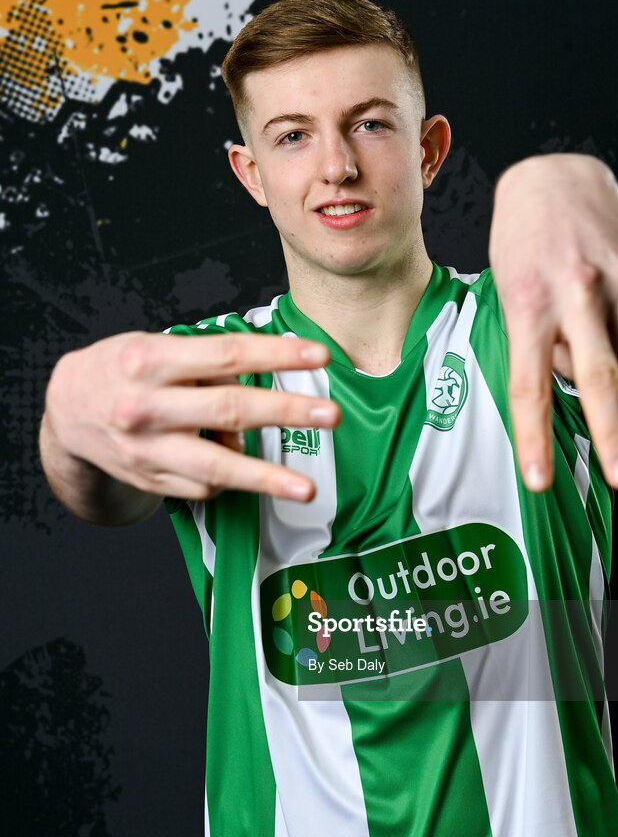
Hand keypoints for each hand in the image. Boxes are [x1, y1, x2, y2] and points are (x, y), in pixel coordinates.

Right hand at [44, 331, 340, 504]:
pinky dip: (230, 477)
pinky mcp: (151, 480)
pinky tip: (244, 469)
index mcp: (151, 360)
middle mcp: (146, 406)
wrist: (68, 410)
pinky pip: (203, 485)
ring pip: (215, 466)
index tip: (320, 357)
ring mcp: (147, 449)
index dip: (277, 355)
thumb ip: (207, 366)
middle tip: (330, 415)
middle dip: (285, 413)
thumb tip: (258, 392)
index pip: (227, 354)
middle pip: (229, 407)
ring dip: (265, 479)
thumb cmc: (123, 371)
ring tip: (304, 488)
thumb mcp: (157, 348)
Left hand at [489, 153, 617, 492]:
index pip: (528, 385)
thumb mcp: (508, 289)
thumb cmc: (522, 238)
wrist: (555, 173)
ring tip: (592, 339)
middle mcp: (572, 295)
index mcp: (526, 304)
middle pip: (597, 379)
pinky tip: (606, 307)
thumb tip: (566, 382)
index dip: (534, 438)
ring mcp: (613, 283)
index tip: (539, 479)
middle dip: (613, 436)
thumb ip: (535, 339)